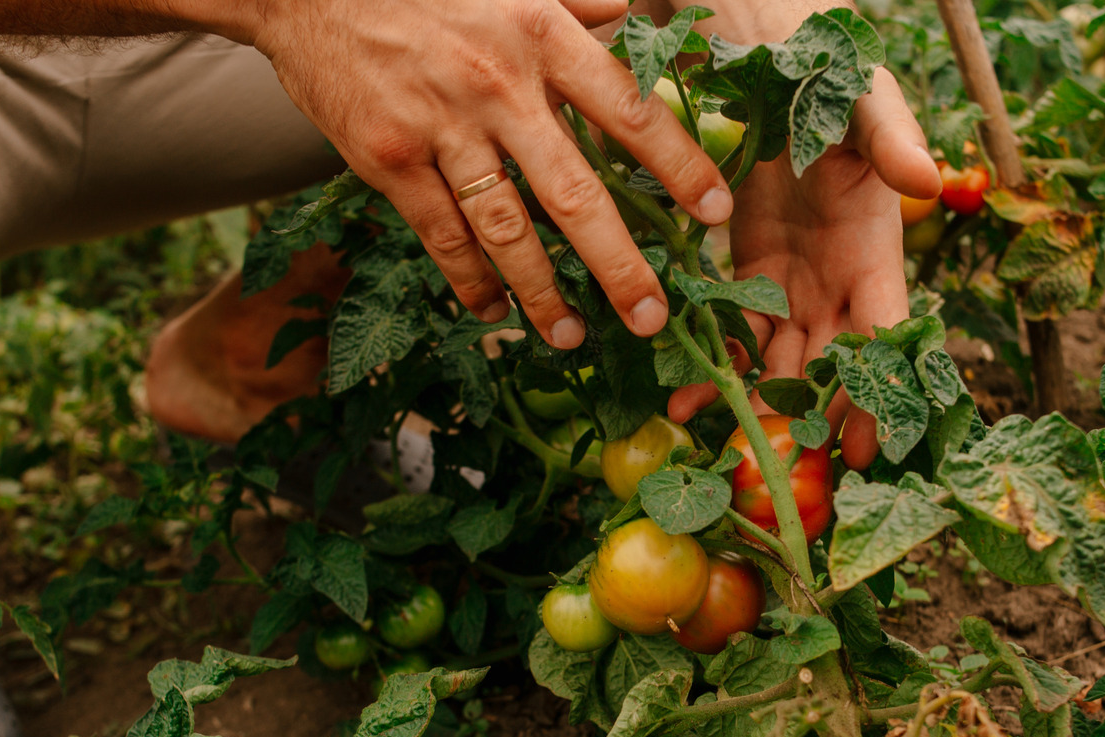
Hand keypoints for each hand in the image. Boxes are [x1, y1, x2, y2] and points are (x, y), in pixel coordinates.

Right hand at [247, 0, 734, 346]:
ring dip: (542, 292)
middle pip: (574, 192)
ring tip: (571, 337)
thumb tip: (636, 17)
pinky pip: (440, 233)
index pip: (629, 110)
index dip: (679, 166)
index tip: (716, 214)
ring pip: (506, 228)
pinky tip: (491, 307)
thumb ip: (576, 3)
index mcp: (541, 34)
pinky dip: (469, 277)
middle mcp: (498, 85)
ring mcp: (440, 126)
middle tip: (650, 318)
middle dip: (618, 265)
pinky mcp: (388, 158)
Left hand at [668, 67, 938, 468]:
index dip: (878, 393)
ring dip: (763, 408)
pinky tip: (686, 405)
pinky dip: (716, 368)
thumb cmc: (834, 77)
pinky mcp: (753, 276)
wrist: (776, 59)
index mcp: (878, 249)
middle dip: (817, 422)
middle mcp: (843, 281)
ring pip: (786, 362)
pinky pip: (737, 334)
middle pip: (836, 367)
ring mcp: (798, 283)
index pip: (886, 334)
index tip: (864, 449)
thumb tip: (928, 182)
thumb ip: (894, 141)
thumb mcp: (867, 102)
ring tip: (732, 452)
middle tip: (791, 477)